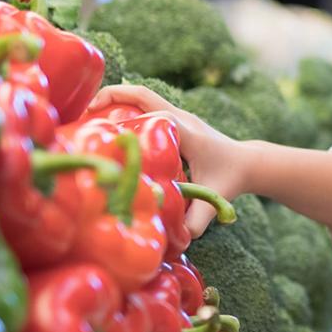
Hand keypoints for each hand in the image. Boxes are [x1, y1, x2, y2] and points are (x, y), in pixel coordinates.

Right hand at [89, 85, 262, 236]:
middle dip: (111, 97)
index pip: (154, 116)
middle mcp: (180, 117)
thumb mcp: (216, 198)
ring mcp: (177, 115)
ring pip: (141, 96)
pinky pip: (144, 105)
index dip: (127, 120)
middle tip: (83, 115)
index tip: (100, 132)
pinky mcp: (173, 120)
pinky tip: (106, 126)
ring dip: (114, 100)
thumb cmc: (231, 178)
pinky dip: (124, 108)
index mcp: (187, 131)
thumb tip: (178, 237)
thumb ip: (198, 218)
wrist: (248, 162)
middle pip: (142, 94)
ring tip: (87, 118)